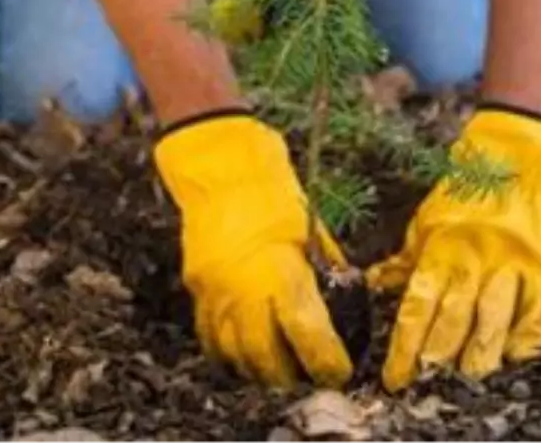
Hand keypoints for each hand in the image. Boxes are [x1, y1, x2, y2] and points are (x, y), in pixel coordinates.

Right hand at [154, 111, 352, 387]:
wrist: (220, 166)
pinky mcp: (196, 290)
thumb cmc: (273, 189)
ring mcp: (213, 295)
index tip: (340, 371)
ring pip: (237, 357)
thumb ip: (325, 266)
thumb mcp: (311, 227)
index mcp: (279, 272)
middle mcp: (242, 292)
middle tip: (315, 373)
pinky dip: (233, 354)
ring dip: (263, 371)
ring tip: (286, 369)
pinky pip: (211, 340)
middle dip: (294, 375)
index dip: (326, 361)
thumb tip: (344, 293)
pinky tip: (251, 352)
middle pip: (268, 360)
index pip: (307, 334)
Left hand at [367, 106, 540, 390]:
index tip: (394, 380)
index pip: (417, 309)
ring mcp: (514, 269)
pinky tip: (507, 355)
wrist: (522, 162)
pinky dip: (520, 346)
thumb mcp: (428, 223)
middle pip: (453, 324)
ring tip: (464, 376)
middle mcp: (478, 261)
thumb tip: (371, 286)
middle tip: (427, 382)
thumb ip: (405, 262)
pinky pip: (534, 324)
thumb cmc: (468, 195)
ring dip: (476, 358)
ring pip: (492, 329)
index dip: (403, 350)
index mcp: (443, 249)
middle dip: (437, 360)